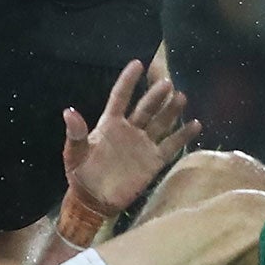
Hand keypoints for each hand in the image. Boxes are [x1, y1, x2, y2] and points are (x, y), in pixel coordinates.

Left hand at [62, 58, 199, 215]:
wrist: (94, 200)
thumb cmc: (81, 174)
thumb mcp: (74, 154)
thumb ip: (75, 134)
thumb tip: (69, 111)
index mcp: (109, 124)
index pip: (120, 97)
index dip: (128, 81)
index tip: (138, 63)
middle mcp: (129, 130)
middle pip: (145, 108)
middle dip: (155, 95)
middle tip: (167, 82)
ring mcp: (143, 144)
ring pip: (160, 123)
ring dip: (171, 111)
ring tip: (182, 97)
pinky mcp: (154, 161)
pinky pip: (171, 145)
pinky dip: (183, 135)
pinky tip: (195, 124)